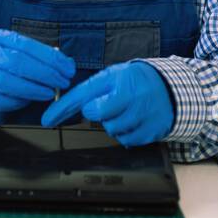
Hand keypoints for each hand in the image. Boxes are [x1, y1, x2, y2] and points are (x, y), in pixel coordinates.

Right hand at [0, 28, 74, 121]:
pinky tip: (28, 101)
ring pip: (3, 81)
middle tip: (62, 82)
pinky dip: (15, 102)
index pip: (24, 44)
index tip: (67, 68)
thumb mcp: (8, 52)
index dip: (49, 57)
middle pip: (14, 61)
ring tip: (48, 92)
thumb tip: (65, 63)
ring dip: (31, 89)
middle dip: (43, 73)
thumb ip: (33, 56)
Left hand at [39, 61, 173, 146]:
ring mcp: (142, 115)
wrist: (170, 88)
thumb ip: (92, 89)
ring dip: (112, 123)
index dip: (62, 109)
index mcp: (117, 80)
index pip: (84, 96)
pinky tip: (132, 120)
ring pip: (111, 130)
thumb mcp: (113, 76)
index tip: (47, 119)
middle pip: (97, 115)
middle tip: (108, 103)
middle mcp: (130, 97)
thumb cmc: (136, 81)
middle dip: (97, 111)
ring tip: (123, 110)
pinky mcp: (151, 131)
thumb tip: (69, 105)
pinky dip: (125, 133)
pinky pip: (126, 140)